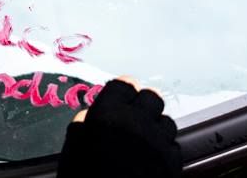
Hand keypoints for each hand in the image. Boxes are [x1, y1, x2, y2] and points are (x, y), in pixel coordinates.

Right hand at [57, 76, 181, 177]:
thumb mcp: (73, 153)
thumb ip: (82, 128)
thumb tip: (89, 116)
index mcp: (109, 115)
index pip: (124, 85)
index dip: (122, 91)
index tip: (119, 97)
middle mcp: (137, 123)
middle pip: (151, 97)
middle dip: (143, 105)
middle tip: (133, 117)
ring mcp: (158, 143)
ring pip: (166, 121)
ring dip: (156, 127)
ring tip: (142, 141)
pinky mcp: (173, 163)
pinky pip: (173, 145)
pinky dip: (165, 149)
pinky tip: (152, 159)